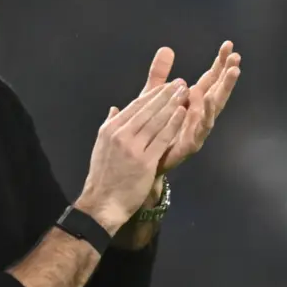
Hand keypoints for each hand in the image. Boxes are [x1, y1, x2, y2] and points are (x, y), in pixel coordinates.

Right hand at [76, 81, 187, 231]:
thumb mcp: (101, 146)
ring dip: (172, 104)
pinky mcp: (144, 161)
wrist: (103, 203)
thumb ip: (109, 125)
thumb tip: (114, 109)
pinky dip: (173, 124)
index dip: (153, 94)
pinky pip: (161, 138)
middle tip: (181, 83)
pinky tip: (182, 113)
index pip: (135, 106)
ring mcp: (132, 148)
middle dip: (166, 94)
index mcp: (110, 129)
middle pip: (147, 110)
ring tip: (185, 92)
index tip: (167, 85)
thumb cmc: (104, 177)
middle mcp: (120, 134)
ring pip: (156, 121)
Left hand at [138, 42, 241, 174]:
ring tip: (231, 74)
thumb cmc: (151, 127)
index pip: (210, 78)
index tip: (228, 45)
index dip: (219, 62)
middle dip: (227, 74)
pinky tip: (205, 100)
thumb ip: (159, 74)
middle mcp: (198, 114)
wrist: (141, 160)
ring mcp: (197, 129)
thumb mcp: (153, 95)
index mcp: (193, 101)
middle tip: (236, 58)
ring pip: (214, 108)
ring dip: (223, 91)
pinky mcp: (191, 144)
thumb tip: (166, 48)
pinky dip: (204, 114)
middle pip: (217, 91)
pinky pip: (200, 129)